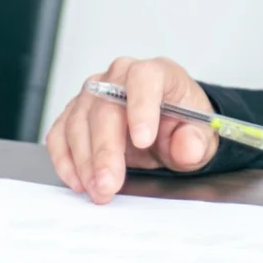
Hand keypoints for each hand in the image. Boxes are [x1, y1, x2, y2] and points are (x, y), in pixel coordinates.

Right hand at [45, 56, 218, 203]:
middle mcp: (120, 76)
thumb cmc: (183, 124)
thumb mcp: (202, 136)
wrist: (169, 125)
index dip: (141, 106)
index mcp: (157, 73)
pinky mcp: (76, 112)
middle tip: (109, 184)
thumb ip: (195, 142)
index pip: (144, 78)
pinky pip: (61, 132)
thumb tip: (186, 147)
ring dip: (84, 160)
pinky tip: (77, 180)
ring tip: (98, 190)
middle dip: (105, 150)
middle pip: (105, 106)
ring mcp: (94, 92)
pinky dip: (65, 158)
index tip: (143, 141)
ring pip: (78, 121)